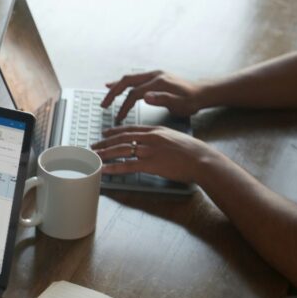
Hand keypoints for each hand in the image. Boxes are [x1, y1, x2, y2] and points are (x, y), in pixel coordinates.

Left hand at [91, 125, 218, 183]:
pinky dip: (114, 167)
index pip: (131, 129)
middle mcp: (150, 138)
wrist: (201, 159)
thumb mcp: (174, 137)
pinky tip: (105, 169)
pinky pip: (128, 165)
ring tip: (95, 156)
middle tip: (95, 146)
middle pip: (122, 138)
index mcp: (156, 130)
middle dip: (106, 142)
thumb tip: (152, 141)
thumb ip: (160, 137)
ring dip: (106, 153)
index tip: (105, 133)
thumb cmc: (192, 151)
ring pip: (122, 150)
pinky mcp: (151, 164)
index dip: (115, 131)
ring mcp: (150, 150)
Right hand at [102, 70, 204, 122]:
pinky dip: (124, 83)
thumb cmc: (192, 101)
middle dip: (113, 93)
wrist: (203, 92)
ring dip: (116, 86)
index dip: (124, 106)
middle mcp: (155, 75)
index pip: (135, 94)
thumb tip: (145, 97)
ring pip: (130, 78)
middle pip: (127, 81)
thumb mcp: (180, 104)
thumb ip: (163, 100)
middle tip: (104, 104)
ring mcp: (154, 75)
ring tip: (106, 93)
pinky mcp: (155, 77)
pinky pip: (135, 78)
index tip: (118, 118)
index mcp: (159, 82)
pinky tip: (116, 85)